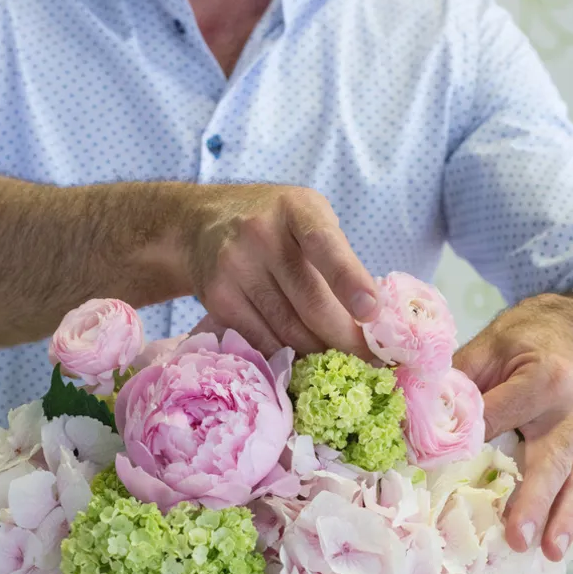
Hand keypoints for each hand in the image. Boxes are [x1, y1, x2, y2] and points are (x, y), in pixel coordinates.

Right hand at [176, 183, 379, 356]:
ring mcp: (235, 267)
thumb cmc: (273, 224)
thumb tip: (371, 322)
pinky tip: (304, 361)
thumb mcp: (307, 218)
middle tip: (369, 362)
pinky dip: (288, 356)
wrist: (200, 224)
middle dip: (345, 339)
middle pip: (311, 302)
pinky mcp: (218, 299)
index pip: (325, 245)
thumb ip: (336, 257)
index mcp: (295, 209)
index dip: (350, 281)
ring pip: (288, 331)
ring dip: (319, 353)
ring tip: (340, 364)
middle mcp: (261, 234)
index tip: (371, 312)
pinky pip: (263, 341)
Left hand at [454, 293, 572, 560]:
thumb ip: (457, 380)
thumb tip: (422, 415)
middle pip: (550, 462)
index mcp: (545, 380)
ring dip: (564, 518)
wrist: (570, 333)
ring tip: (548, 552)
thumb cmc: (522, 342)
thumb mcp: (487, 347)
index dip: (464, 441)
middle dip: (534, 502)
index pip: (498, 419)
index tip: (431, 462)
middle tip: (517, 537)